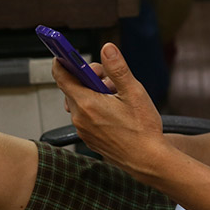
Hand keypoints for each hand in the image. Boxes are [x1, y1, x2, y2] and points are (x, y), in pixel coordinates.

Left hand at [52, 43, 169, 180]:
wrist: (148, 161)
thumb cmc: (142, 129)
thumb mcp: (134, 92)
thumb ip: (118, 69)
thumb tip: (107, 48)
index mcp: (87, 103)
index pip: (61, 76)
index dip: (62, 61)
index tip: (67, 53)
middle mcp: (80, 117)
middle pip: (73, 87)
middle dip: (89, 77)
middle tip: (111, 79)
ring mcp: (83, 130)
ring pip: (80, 101)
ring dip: (93, 93)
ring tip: (116, 97)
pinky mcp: (89, 138)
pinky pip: (85, 115)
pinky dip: (95, 107)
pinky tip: (114, 111)